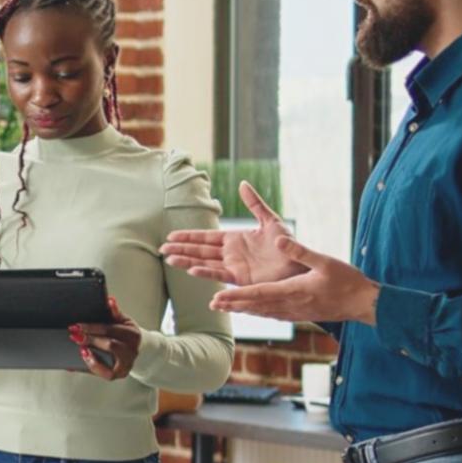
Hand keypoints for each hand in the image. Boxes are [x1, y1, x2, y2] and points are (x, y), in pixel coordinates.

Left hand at [74, 296, 141, 379]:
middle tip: (74, 336)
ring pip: (109, 363)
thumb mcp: (123, 320)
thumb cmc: (125, 332)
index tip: (77, 326)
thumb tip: (109, 300)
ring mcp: (128, 364)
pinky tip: (85, 360)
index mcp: (132, 334)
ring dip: (92, 357)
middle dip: (90, 340)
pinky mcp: (121, 373)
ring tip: (81, 350)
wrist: (138, 346)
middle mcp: (132, 350)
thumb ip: (115, 312)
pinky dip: (94, 367)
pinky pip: (107, 374)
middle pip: (109, 345)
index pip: (110, 329)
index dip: (92, 327)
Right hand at [160, 181, 307, 285]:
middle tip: (162, 250)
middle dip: (181, 250)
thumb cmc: (288, 243)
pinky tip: (192, 270)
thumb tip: (243, 184)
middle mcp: (230, 253)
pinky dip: (206, 272)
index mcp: (234, 239)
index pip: (205, 237)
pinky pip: (219, 274)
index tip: (171, 236)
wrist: (299, 262)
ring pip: (204, 262)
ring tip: (169, 260)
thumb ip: (254, 203)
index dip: (188, 237)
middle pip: (200, 251)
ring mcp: (234, 266)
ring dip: (187, 261)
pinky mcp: (241, 278)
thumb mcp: (270, 219)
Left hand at [210, 237, 380, 324]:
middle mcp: (290, 305)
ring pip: (262, 312)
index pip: (258, 294)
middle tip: (212, 304)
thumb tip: (279, 239)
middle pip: (255, 305)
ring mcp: (294, 313)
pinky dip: (257, 311)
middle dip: (232, 304)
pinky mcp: (299, 315)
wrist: (364, 303)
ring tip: (224, 307)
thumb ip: (300, 251)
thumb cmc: (346, 281)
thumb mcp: (324, 261)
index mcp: (293, 291)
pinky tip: (250, 310)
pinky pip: (272, 314)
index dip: (236, 296)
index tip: (218, 297)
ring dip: (242, 309)